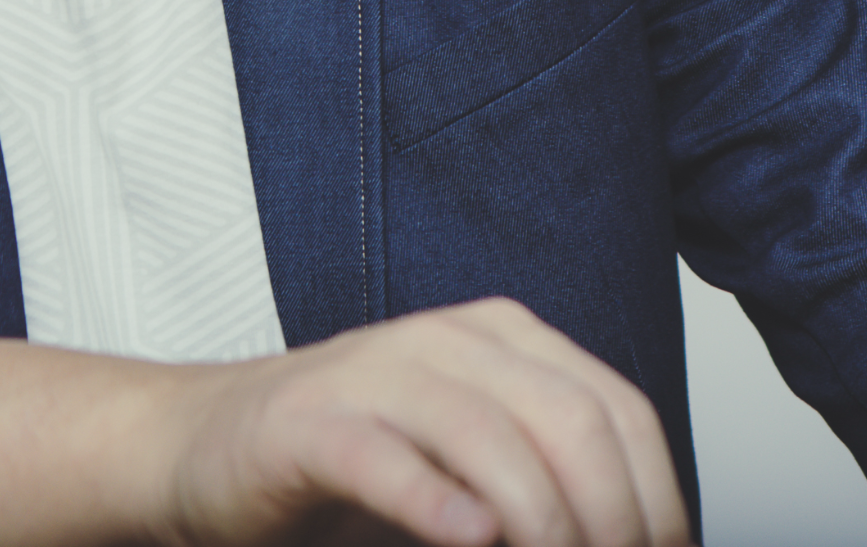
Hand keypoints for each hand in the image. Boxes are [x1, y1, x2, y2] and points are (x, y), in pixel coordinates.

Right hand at [159, 299, 690, 546]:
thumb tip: (643, 540)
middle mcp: (445, 341)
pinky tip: (469, 537)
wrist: (208, 447)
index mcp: (501, 340)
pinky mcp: (307, 425)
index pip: (618, 412)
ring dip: (540, 524)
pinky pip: (383, 457)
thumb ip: (547, 482)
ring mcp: (371, 374)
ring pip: (487, 436)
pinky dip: (434, 502)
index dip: (658, 502)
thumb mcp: (472, 462)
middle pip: (567, 421)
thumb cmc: (352, 467)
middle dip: (608, 521)